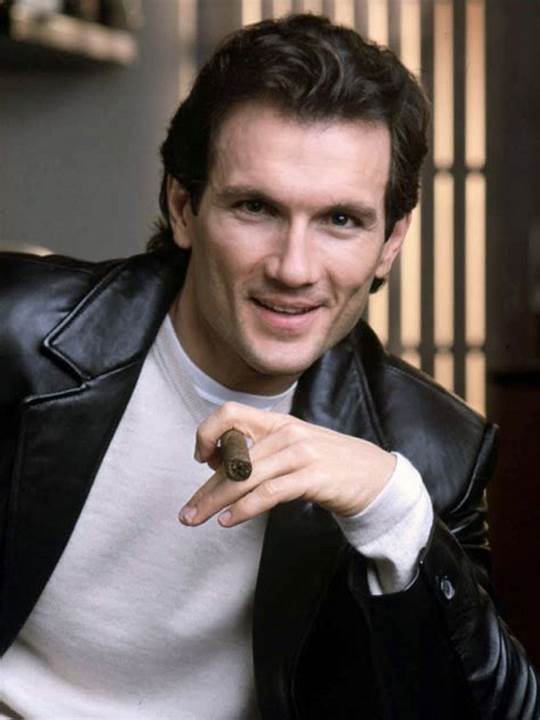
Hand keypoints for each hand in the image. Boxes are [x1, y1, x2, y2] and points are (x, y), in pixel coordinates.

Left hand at [179, 402, 395, 527]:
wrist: (375, 476)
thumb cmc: (329, 464)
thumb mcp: (294, 447)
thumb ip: (262, 451)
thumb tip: (221, 465)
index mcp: (278, 422)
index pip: (230, 413)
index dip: (208, 433)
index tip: (202, 460)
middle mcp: (286, 433)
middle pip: (233, 458)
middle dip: (206, 488)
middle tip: (187, 513)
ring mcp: (300, 454)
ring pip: (246, 477)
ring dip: (216, 501)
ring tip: (198, 519)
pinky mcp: (313, 478)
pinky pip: (269, 493)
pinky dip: (245, 508)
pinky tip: (229, 521)